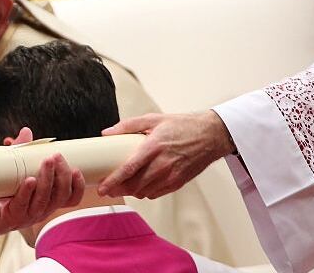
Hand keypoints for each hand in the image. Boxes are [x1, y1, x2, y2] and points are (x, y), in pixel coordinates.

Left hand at [0, 128, 84, 240]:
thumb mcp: (12, 170)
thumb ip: (20, 152)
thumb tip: (27, 131)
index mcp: (46, 201)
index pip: (70, 198)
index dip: (78, 186)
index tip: (77, 169)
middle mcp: (40, 210)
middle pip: (59, 197)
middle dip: (62, 175)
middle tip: (56, 157)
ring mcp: (26, 215)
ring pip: (43, 200)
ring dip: (47, 180)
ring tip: (47, 162)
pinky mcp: (10, 216)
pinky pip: (22, 205)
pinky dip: (27, 192)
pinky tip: (29, 180)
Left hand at [98, 111, 233, 198]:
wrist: (211, 135)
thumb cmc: (182, 126)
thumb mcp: (153, 119)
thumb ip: (128, 125)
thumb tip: (106, 132)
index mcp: (153, 147)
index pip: (129, 169)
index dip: (113, 181)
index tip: (102, 188)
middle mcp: (163, 164)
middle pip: (134, 185)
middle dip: (118, 190)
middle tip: (107, 189)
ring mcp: (172, 175)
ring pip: (144, 192)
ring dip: (131, 192)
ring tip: (122, 187)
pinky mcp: (179, 182)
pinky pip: (156, 194)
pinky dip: (145, 193)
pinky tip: (140, 186)